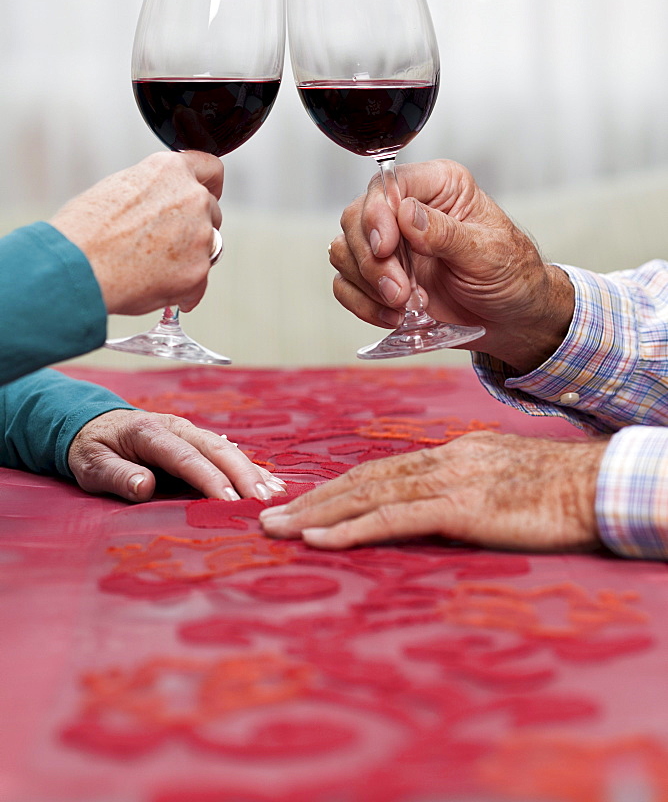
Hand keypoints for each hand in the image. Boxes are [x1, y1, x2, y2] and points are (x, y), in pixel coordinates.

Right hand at [49, 151, 223, 314]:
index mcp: (170, 171)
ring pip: (208, 246)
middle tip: (163, 242)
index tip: (211, 194)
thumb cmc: (84, 230)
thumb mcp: (118, 188)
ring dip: (189, 256)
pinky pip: (199, 282)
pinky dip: (184, 289)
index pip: (211, 168)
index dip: (210, 184)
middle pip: (211, 211)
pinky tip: (159, 288)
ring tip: (152, 267)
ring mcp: (200, 235)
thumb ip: (153, 191)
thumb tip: (162, 206)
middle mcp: (192, 198)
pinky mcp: (198, 270)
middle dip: (194, 226)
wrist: (76, 266)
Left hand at [68, 409, 285, 502]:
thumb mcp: (92, 464)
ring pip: (227, 449)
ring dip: (252, 471)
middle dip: (242, 474)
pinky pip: (227, 452)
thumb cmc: (93, 449)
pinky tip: (270, 483)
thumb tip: (145, 486)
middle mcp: (176, 427)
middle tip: (263, 500)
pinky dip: (249, 468)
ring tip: (274, 494)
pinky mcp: (197, 440)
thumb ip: (117, 475)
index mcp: (150, 432)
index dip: (208, 478)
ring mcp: (189, 431)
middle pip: (216, 449)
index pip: (185, 457)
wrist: (95, 425)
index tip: (228, 500)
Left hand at [260, 432, 608, 551]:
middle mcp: (442, 460)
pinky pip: (394, 518)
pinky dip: (351, 528)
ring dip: (316, 514)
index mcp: (452, 454)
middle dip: (312, 499)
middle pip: (363, 478)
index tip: (304, 502)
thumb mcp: (507, 480)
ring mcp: (450, 481)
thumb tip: (443, 506)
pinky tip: (319, 540)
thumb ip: (470, 487)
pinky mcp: (461, 507)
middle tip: (267, 517)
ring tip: (276, 530)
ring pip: (368, 494)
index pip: (382, 470)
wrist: (599, 483)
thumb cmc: (562, 489)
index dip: (338, 487)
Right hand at [330, 159, 574, 373]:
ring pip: (345, 251)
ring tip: (403, 306)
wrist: (512, 319)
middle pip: (356, 219)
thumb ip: (446, 234)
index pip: (387, 185)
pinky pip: (345, 284)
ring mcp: (391, 244)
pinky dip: (362, 304)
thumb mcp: (488, 254)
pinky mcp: (379, 277)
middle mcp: (408, 210)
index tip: (386, 249)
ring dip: (368, 285)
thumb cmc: (511, 277)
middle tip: (399, 292)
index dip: (376, 214)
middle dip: (372, 261)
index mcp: (439, 187)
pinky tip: (394, 316)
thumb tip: (406, 214)